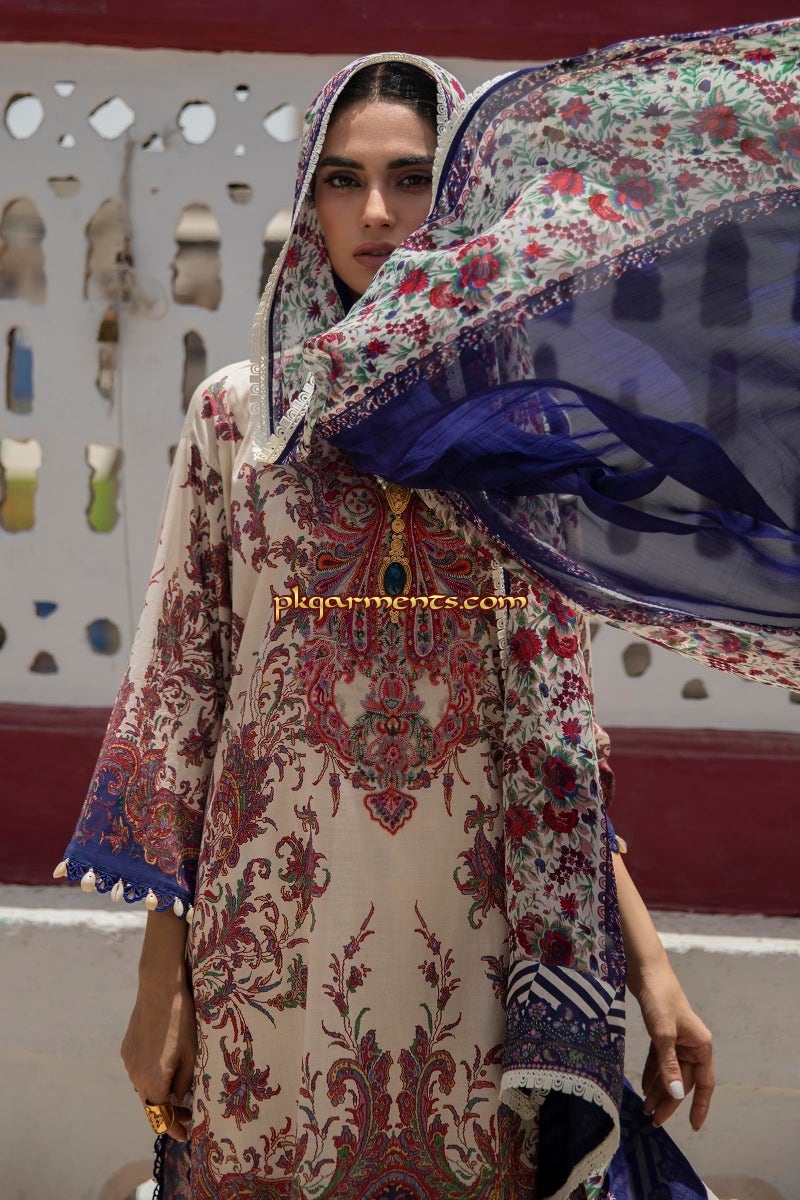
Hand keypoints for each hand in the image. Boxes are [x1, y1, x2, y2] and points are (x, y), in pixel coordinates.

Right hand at [121, 911, 196, 1140]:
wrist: (159, 989)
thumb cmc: (181, 1020)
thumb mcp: (191, 1053)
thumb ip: (185, 1082)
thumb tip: (181, 1096)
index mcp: (153, 1083)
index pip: (163, 1118)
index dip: (176, 1128)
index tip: (189, 1134)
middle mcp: (136, 1077)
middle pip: (151, 1107)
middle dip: (169, 1113)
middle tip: (189, 1113)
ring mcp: (129, 1062)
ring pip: (144, 1089)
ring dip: (160, 1093)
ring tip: (180, 1090)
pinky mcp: (127, 1048)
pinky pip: (139, 1071)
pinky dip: (152, 1076)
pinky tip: (165, 1067)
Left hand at [631, 960, 714, 1130]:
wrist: (645, 969)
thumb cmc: (659, 998)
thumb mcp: (663, 1033)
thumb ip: (668, 1065)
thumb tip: (675, 1095)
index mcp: (701, 1045)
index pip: (704, 1083)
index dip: (699, 1106)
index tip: (694, 1127)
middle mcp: (692, 1044)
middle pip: (683, 1079)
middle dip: (669, 1100)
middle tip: (653, 1119)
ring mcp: (677, 1039)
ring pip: (669, 1071)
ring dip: (658, 1089)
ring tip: (645, 1108)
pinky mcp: (662, 1033)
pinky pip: (659, 1060)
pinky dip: (652, 1073)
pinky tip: (643, 1087)